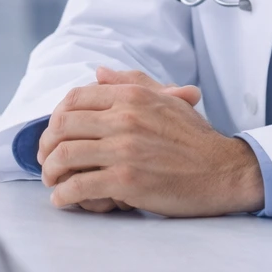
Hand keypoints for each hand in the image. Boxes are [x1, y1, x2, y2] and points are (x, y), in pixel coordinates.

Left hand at [37, 67, 263, 216]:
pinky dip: (64, 194)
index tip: (54, 134)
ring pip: (65, 155)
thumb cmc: (196, 139)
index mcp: (132, 96)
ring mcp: (124, 149)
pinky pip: (80, 185)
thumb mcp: (168, 99)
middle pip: (62, 125)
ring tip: (52, 182)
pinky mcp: (127, 180)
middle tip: (45, 160)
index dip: (55, 117)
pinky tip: (63, 199)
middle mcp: (124, 118)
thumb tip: (99, 72)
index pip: (74, 98)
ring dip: (50, 171)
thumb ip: (132, 82)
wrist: (226, 172)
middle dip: (45, 145)